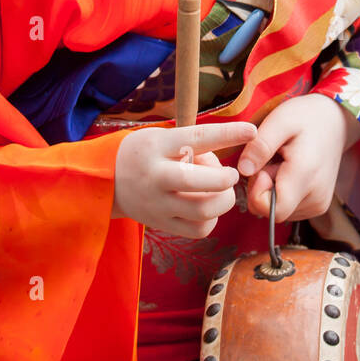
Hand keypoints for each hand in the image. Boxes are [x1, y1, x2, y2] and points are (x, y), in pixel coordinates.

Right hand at [113, 121, 256, 237]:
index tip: (251, 131)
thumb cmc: (144, 154)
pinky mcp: (162, 225)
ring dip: (222, 200)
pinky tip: (207, 206)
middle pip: (195, 181)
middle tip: (231, 175)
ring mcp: (158, 204)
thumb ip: (191, 145)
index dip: (227, 134)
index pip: (196, 138)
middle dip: (222, 179)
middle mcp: (155, 176)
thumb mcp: (160, 137)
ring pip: (202, 211)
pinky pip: (199, 229)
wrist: (108, 183)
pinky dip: (212, 218)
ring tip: (218, 191)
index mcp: (157, 146)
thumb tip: (221, 161)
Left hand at [236, 95, 359, 221]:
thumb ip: (260, 145)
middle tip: (271, 160)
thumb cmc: (305, 117)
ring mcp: (318, 204)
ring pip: (278, 211)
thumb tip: (244, 171)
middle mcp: (316, 197)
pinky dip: (281, 192)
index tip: (261, 167)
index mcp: (306, 175)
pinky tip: (288, 171)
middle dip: (262, 188)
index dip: (257, 192)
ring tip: (282, 163)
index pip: (273, 211)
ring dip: (271, 190)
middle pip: (272, 211)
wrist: (335, 122)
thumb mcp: (280, 121)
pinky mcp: (318, 206)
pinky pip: (287, 209)